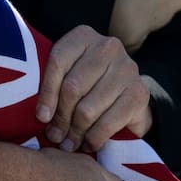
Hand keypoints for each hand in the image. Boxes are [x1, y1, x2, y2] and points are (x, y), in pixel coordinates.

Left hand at [35, 25, 150, 151]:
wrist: (127, 94)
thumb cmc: (88, 85)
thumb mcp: (67, 75)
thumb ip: (52, 85)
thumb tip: (42, 117)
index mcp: (83, 36)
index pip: (58, 62)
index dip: (46, 93)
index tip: (41, 118)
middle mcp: (108, 46)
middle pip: (72, 87)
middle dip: (61, 118)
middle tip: (55, 136)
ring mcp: (127, 68)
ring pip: (88, 108)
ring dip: (76, 132)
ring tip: (69, 143)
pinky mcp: (140, 92)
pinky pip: (108, 122)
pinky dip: (94, 138)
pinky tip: (88, 144)